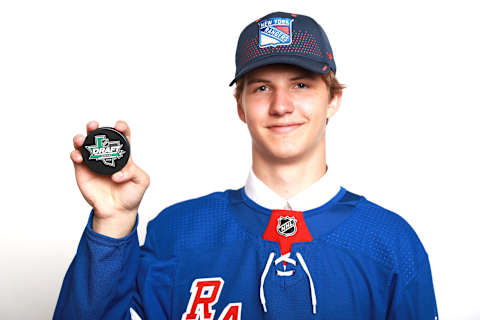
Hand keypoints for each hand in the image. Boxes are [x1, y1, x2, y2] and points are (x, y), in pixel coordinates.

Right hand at [70, 120, 149, 235]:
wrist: (117, 211)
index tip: (119, 127)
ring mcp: (93, 161)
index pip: (122, 135)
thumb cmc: (131, 195)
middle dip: (94, 127)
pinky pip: (76, 157)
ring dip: (81, 137)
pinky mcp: (82, 170)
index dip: (121, 127)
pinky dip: (75, 154)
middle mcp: (106, 155)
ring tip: (82, 139)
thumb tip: (118, 173)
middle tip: (94, 125)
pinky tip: (79, 157)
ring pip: (84, 143)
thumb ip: (135, 172)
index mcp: (123, 154)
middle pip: (99, 135)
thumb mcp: (141, 181)